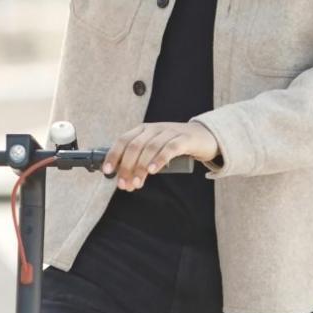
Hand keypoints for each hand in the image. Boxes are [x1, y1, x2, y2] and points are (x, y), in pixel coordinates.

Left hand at [103, 121, 219, 190]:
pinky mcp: (185, 139)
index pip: (123, 140)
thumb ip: (140, 160)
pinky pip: (170, 148)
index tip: (107, 171)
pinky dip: (160, 159)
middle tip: (124, 184)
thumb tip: (123, 179)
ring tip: (137, 183)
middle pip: (135, 146)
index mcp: (143, 130)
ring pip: (150, 148)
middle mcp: (154, 128)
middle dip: (127, 166)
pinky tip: (153, 170)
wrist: (205, 136)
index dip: (114, 155)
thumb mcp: (154, 149)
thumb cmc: (175, 146)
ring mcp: (170, 132)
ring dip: (141, 167)